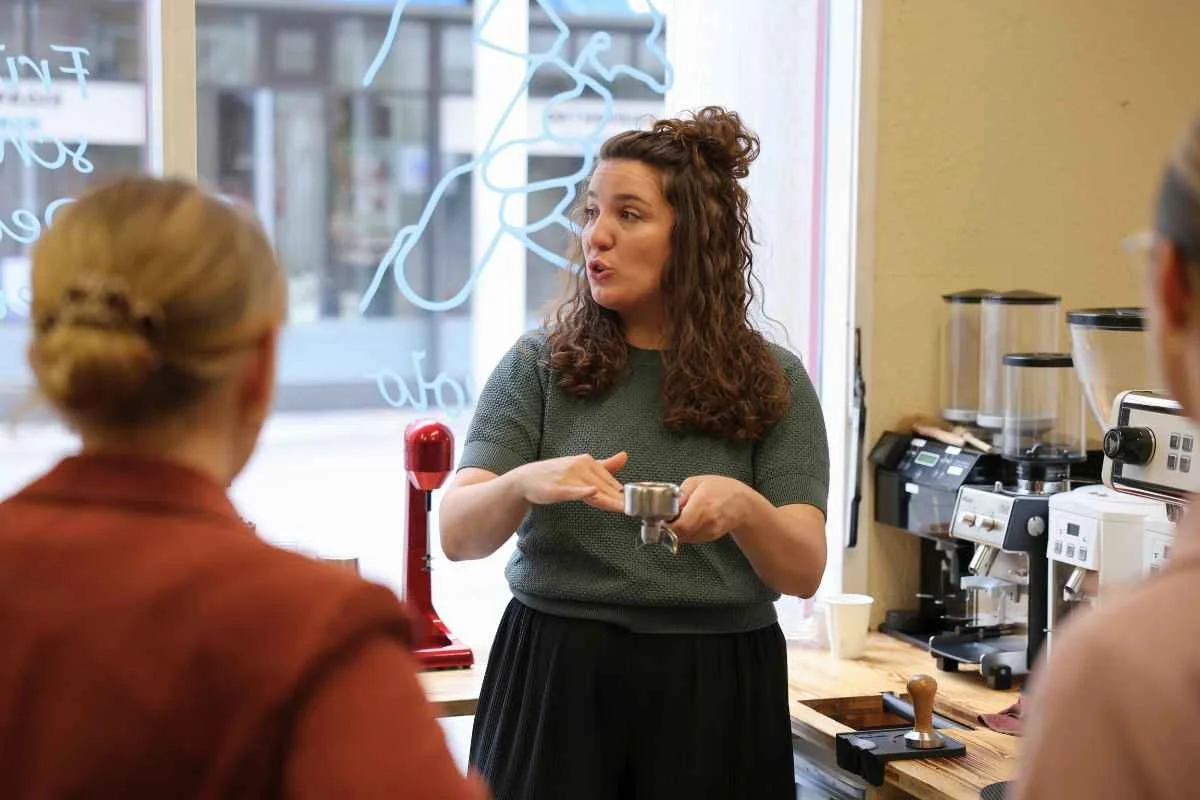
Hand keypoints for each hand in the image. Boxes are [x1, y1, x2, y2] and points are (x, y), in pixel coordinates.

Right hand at [512, 452, 627, 512]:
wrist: (527, 479)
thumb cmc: (556, 474)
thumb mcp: (581, 466)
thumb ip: (605, 464)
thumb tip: (625, 456)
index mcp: (588, 461)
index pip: (611, 481)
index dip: (622, 495)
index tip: (636, 505)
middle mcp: (581, 466)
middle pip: (605, 487)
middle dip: (620, 500)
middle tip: (635, 510)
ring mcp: (569, 477)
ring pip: (594, 491)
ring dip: (609, 500)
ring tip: (624, 508)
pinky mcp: (558, 488)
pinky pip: (573, 490)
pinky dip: (582, 491)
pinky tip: (592, 491)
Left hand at [669, 475, 750, 543]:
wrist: (743, 504)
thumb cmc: (721, 489)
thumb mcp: (697, 482)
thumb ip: (680, 494)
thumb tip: (668, 505)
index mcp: (702, 505)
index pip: (679, 526)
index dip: (666, 524)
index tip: (661, 518)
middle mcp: (706, 521)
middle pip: (679, 534)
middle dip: (669, 527)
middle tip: (667, 517)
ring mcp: (709, 531)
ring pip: (683, 538)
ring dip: (677, 530)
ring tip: (680, 516)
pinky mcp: (710, 537)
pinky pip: (691, 538)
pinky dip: (685, 532)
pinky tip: (690, 521)